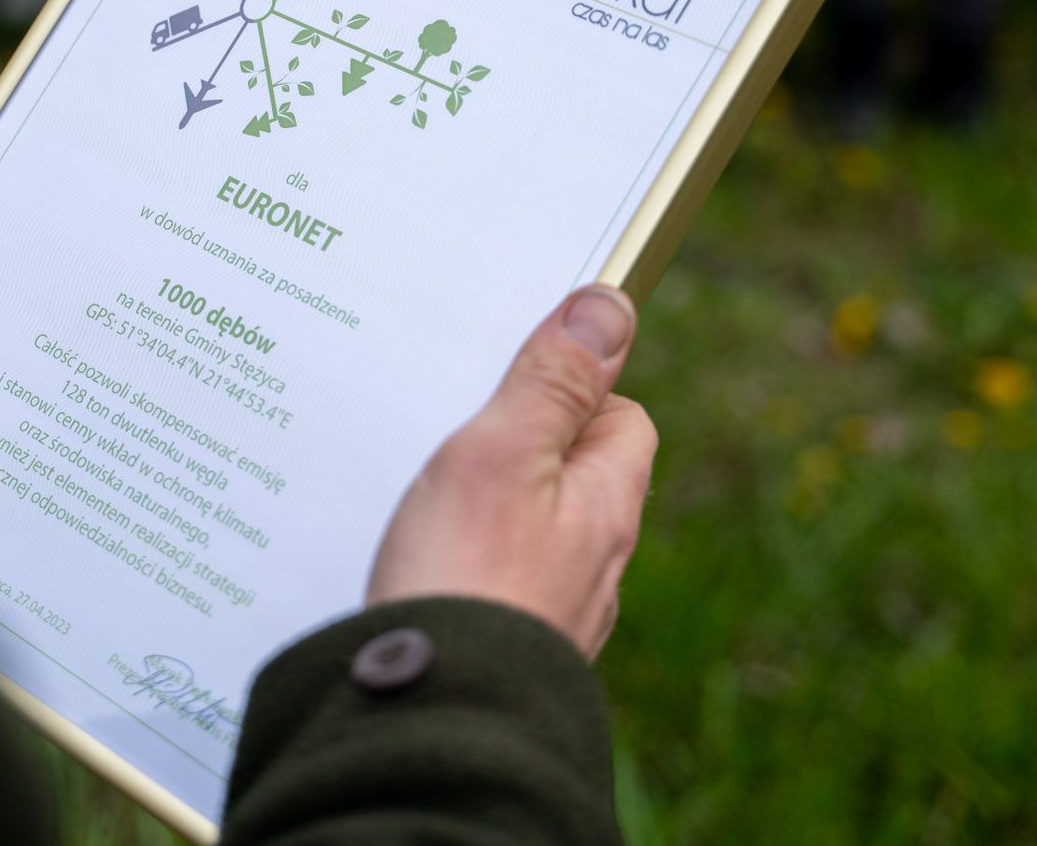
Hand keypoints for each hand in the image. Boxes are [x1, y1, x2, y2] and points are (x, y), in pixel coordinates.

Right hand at [367, 286, 656, 658]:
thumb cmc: (466, 581)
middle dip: (523, 444)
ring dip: (486, 508)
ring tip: (421, 491)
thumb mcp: (503, 454)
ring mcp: (551, 614)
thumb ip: (552, 382)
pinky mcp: (503, 650)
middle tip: (454, 425)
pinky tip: (411, 563)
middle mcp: (593, 565)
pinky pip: (490, 584)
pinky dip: (460, 562)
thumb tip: (610, 308)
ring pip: (530, 535)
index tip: (518, 365)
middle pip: (574, 476)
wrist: (434, 728)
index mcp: (605, 506)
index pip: (624, 419)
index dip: (578, 384)